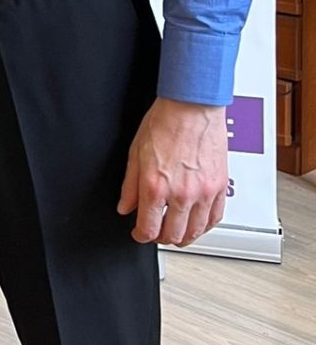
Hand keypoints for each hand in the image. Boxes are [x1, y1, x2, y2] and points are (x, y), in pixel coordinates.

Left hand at [118, 98, 228, 246]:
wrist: (191, 106)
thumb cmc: (164, 123)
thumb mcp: (135, 154)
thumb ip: (130, 186)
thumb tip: (125, 206)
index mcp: (156, 187)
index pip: (148, 228)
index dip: (140, 236)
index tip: (139, 234)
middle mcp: (181, 194)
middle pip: (172, 234)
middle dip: (161, 238)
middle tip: (155, 232)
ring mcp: (204, 192)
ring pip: (195, 231)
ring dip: (183, 236)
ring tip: (175, 233)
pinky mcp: (220, 187)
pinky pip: (215, 217)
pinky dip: (204, 226)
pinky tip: (197, 224)